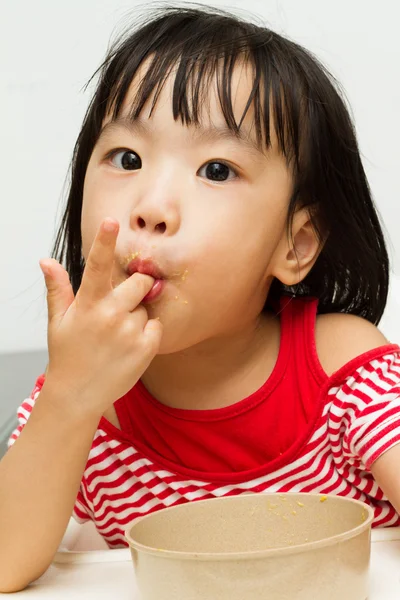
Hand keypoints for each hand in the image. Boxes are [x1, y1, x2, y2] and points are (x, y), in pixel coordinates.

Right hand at [39, 218, 162, 417]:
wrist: (78, 395)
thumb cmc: (67, 355)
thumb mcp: (57, 321)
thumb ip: (58, 289)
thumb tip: (48, 260)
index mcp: (87, 305)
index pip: (96, 266)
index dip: (104, 242)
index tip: (111, 222)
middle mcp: (110, 315)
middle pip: (139, 283)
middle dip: (135, 288)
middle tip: (120, 306)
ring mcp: (130, 332)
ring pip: (146, 308)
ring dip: (137, 316)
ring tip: (117, 336)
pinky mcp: (146, 348)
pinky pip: (156, 326)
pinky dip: (147, 333)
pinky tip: (129, 346)